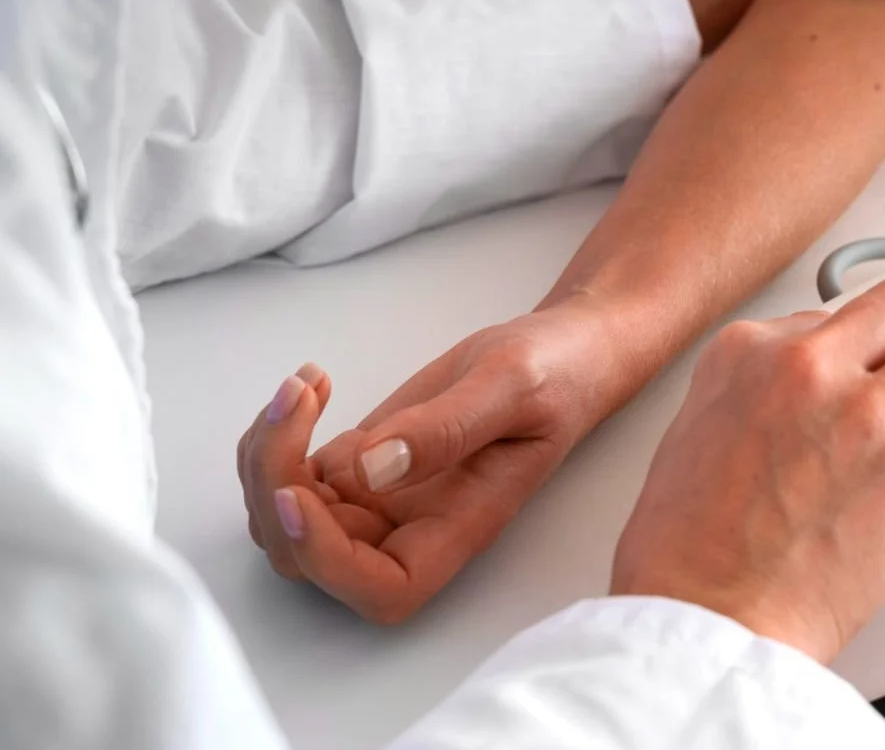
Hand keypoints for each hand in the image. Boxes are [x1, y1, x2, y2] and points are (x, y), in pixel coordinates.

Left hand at [237, 303, 624, 623]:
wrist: (561, 351)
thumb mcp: (514, 386)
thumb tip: (369, 469)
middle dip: (276, 483)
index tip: (300, 494)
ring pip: (286, 518)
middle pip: (310, 556)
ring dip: (267, 458)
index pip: (383, 588)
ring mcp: (381, 498)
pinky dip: (278, 433)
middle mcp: (412, 527)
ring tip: (302, 387)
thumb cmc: (558, 372)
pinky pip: (290, 474)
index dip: (328, 560)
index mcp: (459, 527)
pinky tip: (314, 384)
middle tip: (295, 401)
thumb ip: (448, 429)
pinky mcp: (361, 462)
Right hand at [611, 279, 884, 661]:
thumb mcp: (691, 430)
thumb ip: (751, 393)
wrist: (705, 622)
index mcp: (751, 351)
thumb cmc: (685, 552)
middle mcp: (814, 370)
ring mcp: (871, 420)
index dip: (853, 352)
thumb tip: (793, 401)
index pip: (831, 315)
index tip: (863, 373)